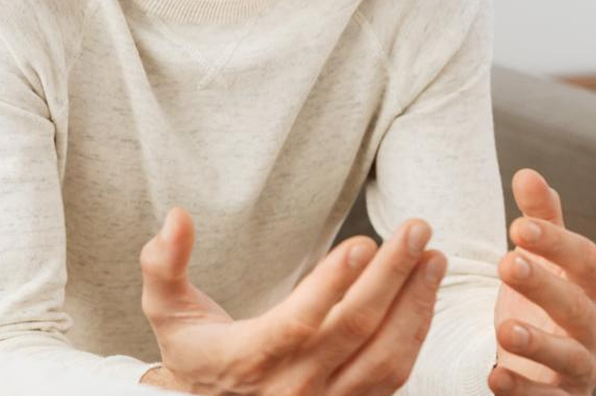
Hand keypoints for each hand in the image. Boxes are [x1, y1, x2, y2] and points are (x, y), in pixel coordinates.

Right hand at [139, 208, 447, 395]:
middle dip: (392, 276)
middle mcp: (294, 386)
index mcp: (248, 358)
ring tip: (431, 258)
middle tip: (416, 229)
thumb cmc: (194, 355)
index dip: (332, 284)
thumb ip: (163, 265)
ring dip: (415, 304)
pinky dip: (415, 334)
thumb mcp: (166, 311)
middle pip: (355, 331)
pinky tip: (424, 297)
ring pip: (385, 357)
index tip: (362, 242)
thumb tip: (177, 217)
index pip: (299, 322)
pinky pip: (395, 375)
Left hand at [490, 170, 595, 395]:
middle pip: (579, 306)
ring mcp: (583, 366)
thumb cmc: (544, 302)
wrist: (543, 363)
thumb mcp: (541, 261)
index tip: (516, 226)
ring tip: (503, 328)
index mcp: (594, 288)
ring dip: (540, 344)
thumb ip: (539, 222)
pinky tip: (493, 376)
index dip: (556, 243)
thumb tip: (527, 174)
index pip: (585, 261)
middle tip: (506, 264)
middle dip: (546, 286)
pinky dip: (524, 390)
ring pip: (571, 358)